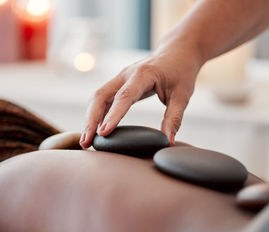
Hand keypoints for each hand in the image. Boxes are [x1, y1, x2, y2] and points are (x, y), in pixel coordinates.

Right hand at [80, 46, 201, 147]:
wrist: (177, 51)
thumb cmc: (181, 72)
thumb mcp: (182, 96)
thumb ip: (174, 119)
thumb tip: (168, 142)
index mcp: (143, 74)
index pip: (124, 96)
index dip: (113, 115)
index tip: (103, 133)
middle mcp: (126, 74)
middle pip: (101, 96)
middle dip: (91, 120)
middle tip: (86, 143)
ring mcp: (120, 78)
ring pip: (98, 98)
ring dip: (90, 119)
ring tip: (86, 141)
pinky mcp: (119, 84)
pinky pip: (103, 99)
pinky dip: (97, 115)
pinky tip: (95, 131)